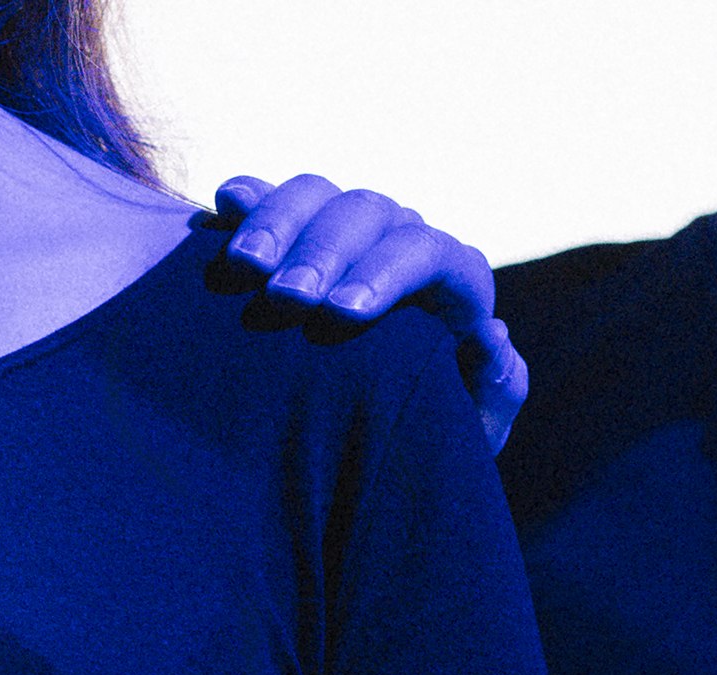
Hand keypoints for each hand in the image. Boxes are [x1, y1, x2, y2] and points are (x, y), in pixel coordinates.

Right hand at [214, 174, 526, 453]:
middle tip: (283, 299)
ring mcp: (337, 232)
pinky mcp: (284, 234)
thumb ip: (491, 396)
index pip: (429, 252)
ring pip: (315, 194)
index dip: (387, 273)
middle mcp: (394, 240)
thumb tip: (492, 335)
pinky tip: (224, 205)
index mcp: (448, 281)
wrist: (345, 439)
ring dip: (278, 222)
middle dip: (323, 252)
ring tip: (243, 265)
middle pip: (366, 213)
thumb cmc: (409, 434)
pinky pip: (266, 199)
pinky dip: (247, 199)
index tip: (341, 313)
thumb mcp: (460, 434)